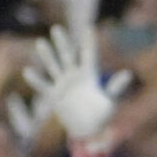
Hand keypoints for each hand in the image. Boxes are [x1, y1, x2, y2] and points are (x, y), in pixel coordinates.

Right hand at [24, 24, 131, 142]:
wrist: (88, 129)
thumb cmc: (102, 114)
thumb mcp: (110, 100)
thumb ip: (116, 87)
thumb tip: (128, 74)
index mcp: (90, 74)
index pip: (89, 54)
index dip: (89, 41)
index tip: (89, 26)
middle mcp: (75, 75)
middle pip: (67, 56)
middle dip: (63, 43)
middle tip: (57, 29)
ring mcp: (63, 84)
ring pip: (54, 67)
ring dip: (47, 56)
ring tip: (40, 43)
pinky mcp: (53, 95)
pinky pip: (43, 86)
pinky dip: (36, 80)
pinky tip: (28, 71)